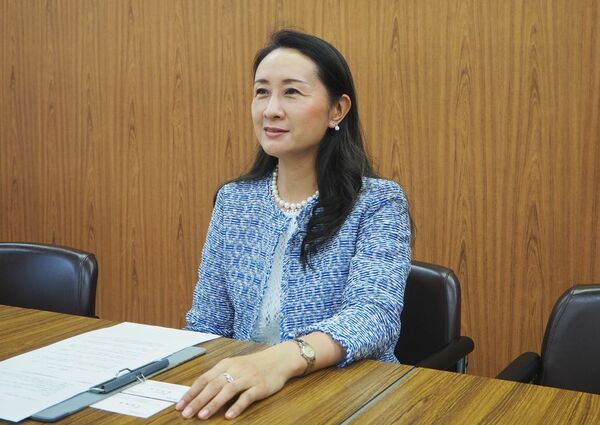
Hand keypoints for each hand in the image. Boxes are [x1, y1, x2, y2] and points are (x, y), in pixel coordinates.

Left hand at [175, 343, 300, 419]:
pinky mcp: (259, 386)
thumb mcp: (234, 366)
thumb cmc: (253, 365)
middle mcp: (235, 370)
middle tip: (186, 414)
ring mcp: (247, 378)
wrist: (278, 360)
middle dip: (197, 400)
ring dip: (213, 403)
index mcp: (225, 364)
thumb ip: (219, 377)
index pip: (204, 379)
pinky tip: (229, 415)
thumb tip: (199, 392)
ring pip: (227, 390)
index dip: (191, 393)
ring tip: (202, 416)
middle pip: (213, 385)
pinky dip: (237, 406)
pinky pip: (246, 397)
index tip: (180, 405)